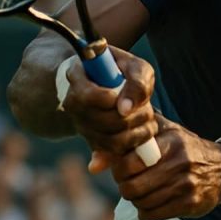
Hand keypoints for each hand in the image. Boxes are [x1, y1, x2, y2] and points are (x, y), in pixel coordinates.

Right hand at [60, 47, 157, 171]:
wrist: (110, 80)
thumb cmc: (124, 70)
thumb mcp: (135, 66)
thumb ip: (136, 82)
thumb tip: (126, 109)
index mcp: (77, 77)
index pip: (87, 96)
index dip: (113, 100)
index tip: (131, 96)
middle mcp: (72, 103)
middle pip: (103, 122)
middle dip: (134, 117)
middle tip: (147, 109)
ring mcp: (81, 124)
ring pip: (109, 140)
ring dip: (136, 132)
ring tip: (146, 120)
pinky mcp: (92, 141)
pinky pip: (112, 153)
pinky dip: (132, 145)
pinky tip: (141, 133)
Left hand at [109, 117, 220, 219]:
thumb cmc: (183, 147)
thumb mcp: (161, 134)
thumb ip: (125, 143)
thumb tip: (92, 166)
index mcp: (171, 141)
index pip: (128, 163)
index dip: (119, 169)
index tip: (125, 168)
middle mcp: (181, 162)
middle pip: (131, 188)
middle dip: (126, 187)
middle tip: (131, 182)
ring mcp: (187, 185)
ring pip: (140, 203)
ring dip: (137, 200)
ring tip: (145, 191)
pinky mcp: (190, 204)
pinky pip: (151, 215)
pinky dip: (146, 211)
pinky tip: (154, 202)